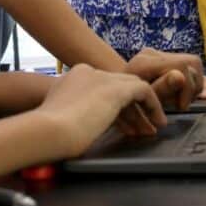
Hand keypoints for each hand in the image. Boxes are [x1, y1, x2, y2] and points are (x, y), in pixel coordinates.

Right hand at [37, 64, 167, 155]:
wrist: (49, 131)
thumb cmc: (48, 133)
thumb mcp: (60, 116)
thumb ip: (73, 112)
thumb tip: (81, 124)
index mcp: (73, 77)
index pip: (101, 89)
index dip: (113, 109)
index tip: (121, 127)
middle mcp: (89, 72)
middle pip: (118, 88)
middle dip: (130, 110)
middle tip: (140, 129)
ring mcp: (102, 78)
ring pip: (132, 88)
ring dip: (143, 110)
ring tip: (150, 130)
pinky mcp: (116, 89)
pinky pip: (144, 91)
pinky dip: (153, 105)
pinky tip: (157, 122)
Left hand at [124, 48, 203, 110]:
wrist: (113, 91)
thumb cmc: (125, 101)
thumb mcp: (143, 99)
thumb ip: (162, 88)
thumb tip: (181, 76)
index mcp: (146, 62)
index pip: (182, 66)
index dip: (188, 88)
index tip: (181, 107)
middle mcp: (153, 54)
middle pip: (191, 62)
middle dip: (195, 85)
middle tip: (185, 103)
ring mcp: (158, 55)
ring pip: (193, 63)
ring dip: (198, 84)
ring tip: (190, 100)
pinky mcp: (163, 60)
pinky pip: (187, 66)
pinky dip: (200, 80)